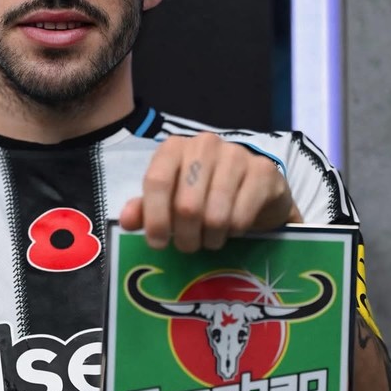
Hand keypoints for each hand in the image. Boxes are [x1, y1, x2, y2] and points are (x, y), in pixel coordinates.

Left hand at [120, 133, 301, 250]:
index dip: (155, 218)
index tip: (158, 243)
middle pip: (186, 205)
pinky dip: (234, 232)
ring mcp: (236, 154)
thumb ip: (146, 209)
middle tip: (189, 246)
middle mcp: (204, 145)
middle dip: (185, 236)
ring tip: (211, 239)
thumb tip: (126, 220)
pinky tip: (233, 228)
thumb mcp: (170, 200)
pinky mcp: (263, 171)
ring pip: (215, 215)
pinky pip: (241, 216)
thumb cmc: (205, 194)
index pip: (156, 181)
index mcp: (173, 148)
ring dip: (211, 238)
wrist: (256, 190)